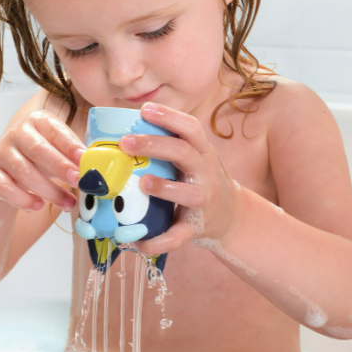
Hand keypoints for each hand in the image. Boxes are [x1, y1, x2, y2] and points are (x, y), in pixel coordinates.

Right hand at [0, 110, 84, 211]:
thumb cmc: (39, 157)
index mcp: (38, 121)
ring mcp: (1, 152)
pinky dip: (23, 200)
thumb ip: (73, 156)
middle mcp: (17, 133)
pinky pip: (5, 188)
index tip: (84, 159)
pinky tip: (37, 206)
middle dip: (61, 167)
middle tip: (78, 181)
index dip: (70, 145)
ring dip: (49, 191)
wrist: (5, 167)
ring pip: (24, 172)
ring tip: (68, 204)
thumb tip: (94, 169)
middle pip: (39, 150)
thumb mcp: (57, 149)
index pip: (56, 131)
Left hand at [118, 102, 239, 254]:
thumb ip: (166, 147)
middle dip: (155, 145)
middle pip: (184, 153)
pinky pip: (177, 236)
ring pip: (187, 193)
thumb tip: (121, 133)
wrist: (229, 215)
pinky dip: (158, 242)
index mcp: (201, 152)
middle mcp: (205, 173)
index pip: (190, 128)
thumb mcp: (192, 159)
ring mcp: (202, 201)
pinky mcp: (196, 227)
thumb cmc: (198, 180)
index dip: (169, 116)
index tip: (144, 109)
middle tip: (125, 142)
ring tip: (142, 183)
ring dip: (164, 188)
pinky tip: (137, 242)